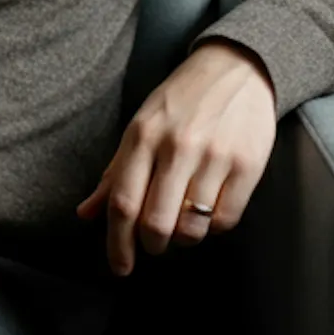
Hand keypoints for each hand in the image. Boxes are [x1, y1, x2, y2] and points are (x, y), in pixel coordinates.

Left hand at [76, 41, 276, 277]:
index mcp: (143, 136)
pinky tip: (208, 213)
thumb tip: (86, 213)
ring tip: (182, 225)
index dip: (117, 243)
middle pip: (155, 222)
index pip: (122, 202)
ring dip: (183, 239)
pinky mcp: (248, 165)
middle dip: (151, 245)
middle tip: (153, 244)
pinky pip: (225, 220)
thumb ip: (115, 172)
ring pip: (192, 227)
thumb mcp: (141, 125)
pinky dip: (213, 228)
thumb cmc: (182, 101)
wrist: (238, 68)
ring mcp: (214, 156)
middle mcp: (177, 146)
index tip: (120, 266)